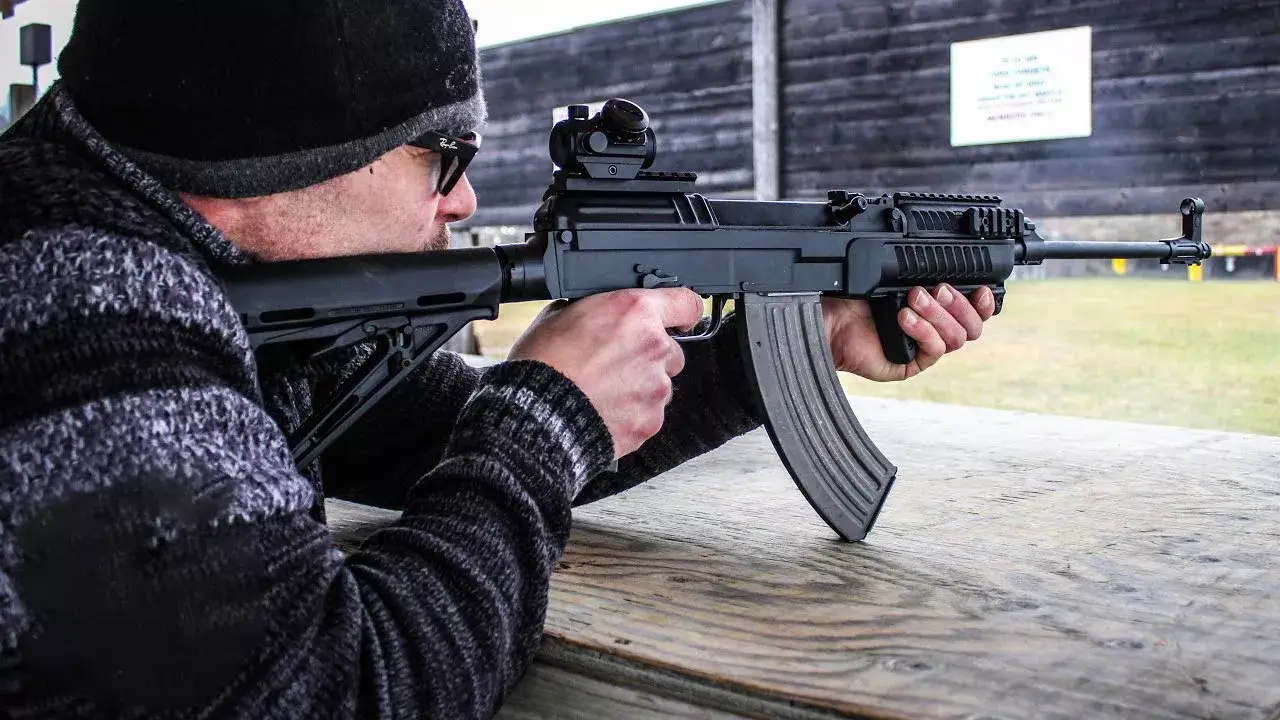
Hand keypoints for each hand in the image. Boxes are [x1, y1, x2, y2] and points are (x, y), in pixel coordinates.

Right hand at [507, 289, 703, 458]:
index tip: (678, 320)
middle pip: (671, 351)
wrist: (535, 415)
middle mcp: (654, 346)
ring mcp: (656, 387)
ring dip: (639, 388)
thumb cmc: (542, 364)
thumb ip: (597, 312)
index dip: (681, 313)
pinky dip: (631, 415)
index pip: (685, 303)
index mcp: (635, 312)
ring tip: (602, 393)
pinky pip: (648, 415)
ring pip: (659, 386)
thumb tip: (602, 315)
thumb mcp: (561, 314)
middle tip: (614, 365)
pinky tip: (603, 412)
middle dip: (649, 358)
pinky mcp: (650, 421)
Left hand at [821, 284, 996, 381]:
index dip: (984, 303)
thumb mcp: (893, 280)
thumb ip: (924, 274)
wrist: (830, 320)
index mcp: (937, 310)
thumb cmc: (857, 298)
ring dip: (938, 315)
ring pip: (955, 338)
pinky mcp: (910, 365)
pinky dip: (923, 331)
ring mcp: (923, 349)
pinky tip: (904, 318)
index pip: (975, 311)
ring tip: (912, 299)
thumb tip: (951, 261)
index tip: (981, 290)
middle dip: (959, 304)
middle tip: (937, 289)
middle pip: (972, 326)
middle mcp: (935, 330)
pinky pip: (934, 351)